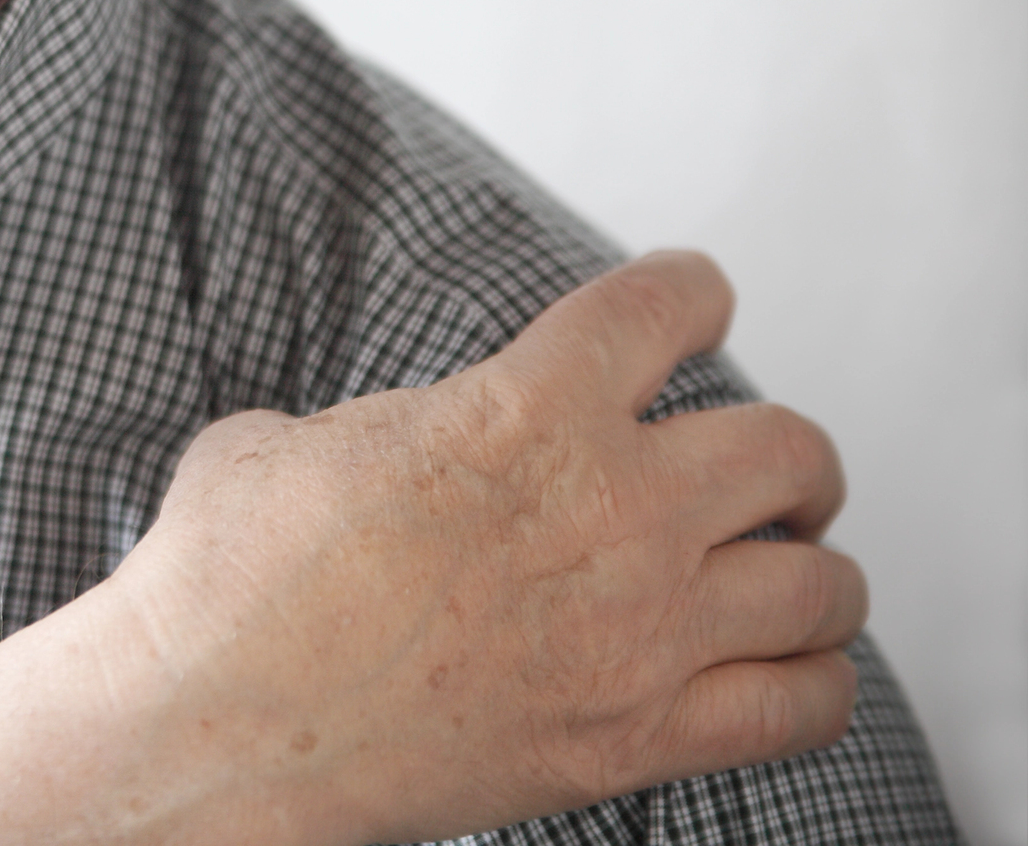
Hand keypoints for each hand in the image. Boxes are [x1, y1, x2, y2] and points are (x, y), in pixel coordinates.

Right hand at [0, 251, 864, 844]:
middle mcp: (612, 512)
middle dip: (782, 452)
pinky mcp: (632, 741)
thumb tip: (415, 438)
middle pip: (791, 449)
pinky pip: (802, 709)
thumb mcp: (299, 437)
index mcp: (525, 410)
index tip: (693, 306)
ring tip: (776, 569)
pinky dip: (809, 681)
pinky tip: (776, 667)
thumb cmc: (231, 580)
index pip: (671, 304)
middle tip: (756, 467)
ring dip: (806, 565)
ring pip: (822, 583)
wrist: (212, 722)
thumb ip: (400, 423)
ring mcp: (637, 635)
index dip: (691, 293)